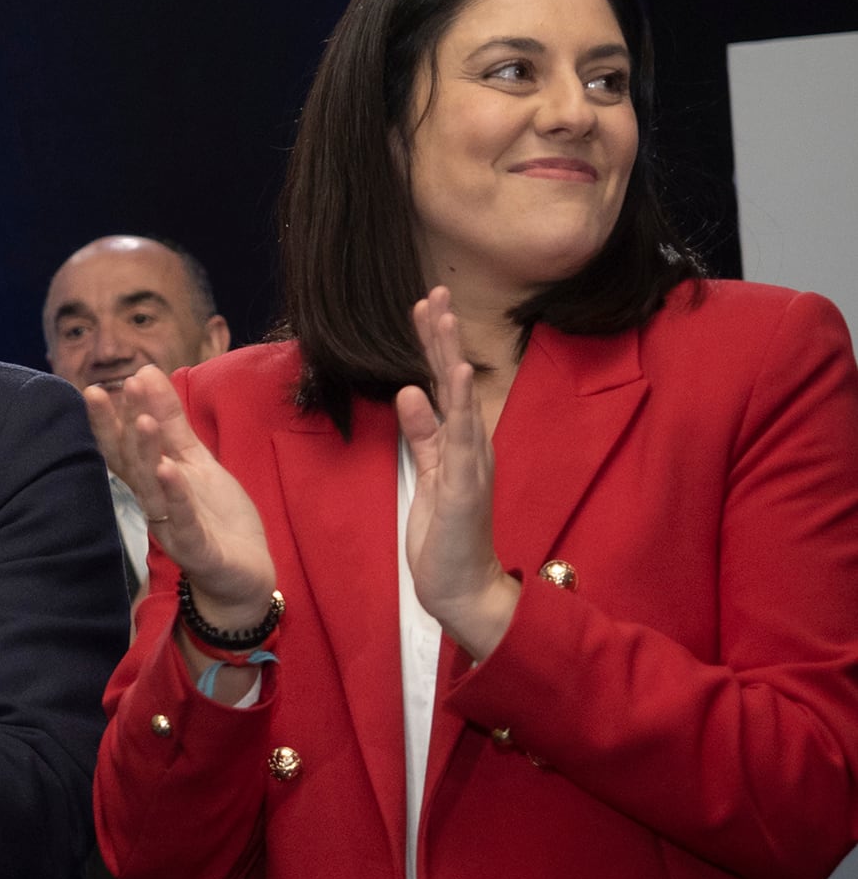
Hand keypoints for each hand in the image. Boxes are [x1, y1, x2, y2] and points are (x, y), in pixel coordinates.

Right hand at [86, 369, 275, 626]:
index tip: (95, 389)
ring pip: (154, 490)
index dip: (108, 422)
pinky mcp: (198, 550)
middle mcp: (155, 504)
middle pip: (135, 464)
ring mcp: (174, 528)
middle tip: (121, 389)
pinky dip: (176, 496)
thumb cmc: (215, 517)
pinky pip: (184, 521)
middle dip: (127, 427)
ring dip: (148, 456)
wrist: (244, 575)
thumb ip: (171, 421)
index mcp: (153, 481)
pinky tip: (170, 471)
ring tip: (145, 422)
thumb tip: (144, 372)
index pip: (124, 449)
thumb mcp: (196, 460)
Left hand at [397, 288, 518, 656]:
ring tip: (442, 316)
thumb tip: (408, 392)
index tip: (423, 306)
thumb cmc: (445, 534)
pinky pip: (461, 439)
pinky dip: (457, 405)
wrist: (462, 586)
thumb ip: (421, 435)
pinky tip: (452, 375)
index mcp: (455, 442)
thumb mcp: (426, 475)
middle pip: (451, 381)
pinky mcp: (464, 486)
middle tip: (433, 291)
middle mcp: (469, 445)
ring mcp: (470, 463)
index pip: (440, 384)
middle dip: (441, 336)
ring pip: (458, 398)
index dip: (432, 345)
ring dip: (449, 356)